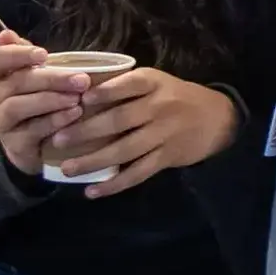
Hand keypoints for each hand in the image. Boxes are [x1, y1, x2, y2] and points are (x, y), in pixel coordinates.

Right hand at [0, 29, 91, 175]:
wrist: (35, 141)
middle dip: (51, 79)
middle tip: (81, 79)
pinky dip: (54, 121)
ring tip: (77, 98)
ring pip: (18, 106)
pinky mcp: (13, 143)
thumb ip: (24, 54)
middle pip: (15, 82)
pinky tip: (74, 114)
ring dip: (51, 100)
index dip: (15, 54)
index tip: (43, 54)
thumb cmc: (37, 96)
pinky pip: (32, 130)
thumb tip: (6, 33)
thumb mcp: (34, 73)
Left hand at [48, 67, 239, 197]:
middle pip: (119, 120)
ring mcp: (164, 134)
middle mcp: (160, 107)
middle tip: (57, 140)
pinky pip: (138, 173)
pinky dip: (115, 184)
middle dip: (86, 131)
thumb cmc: (176, 97)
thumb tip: (77, 89)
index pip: (128, 85)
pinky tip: (93, 191)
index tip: (79, 100)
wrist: (217, 119)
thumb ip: (123, 86)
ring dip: (94, 161)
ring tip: (68, 169)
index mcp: (153, 83)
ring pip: (125, 150)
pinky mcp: (167, 157)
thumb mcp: (155, 83)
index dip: (104, 92)